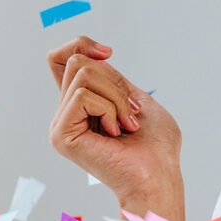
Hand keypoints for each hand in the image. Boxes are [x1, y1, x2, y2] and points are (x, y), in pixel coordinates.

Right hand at [46, 35, 182, 205]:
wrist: (160, 176)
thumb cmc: (157, 147)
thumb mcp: (138, 99)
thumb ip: (112, 78)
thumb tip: (92, 57)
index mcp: (82, 106)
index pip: (60, 59)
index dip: (80, 44)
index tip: (109, 53)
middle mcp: (66, 114)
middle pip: (76, 61)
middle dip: (115, 80)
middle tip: (131, 112)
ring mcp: (61, 125)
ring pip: (83, 74)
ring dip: (117, 96)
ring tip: (126, 125)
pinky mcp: (61, 135)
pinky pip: (83, 96)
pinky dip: (110, 108)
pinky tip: (116, 133)